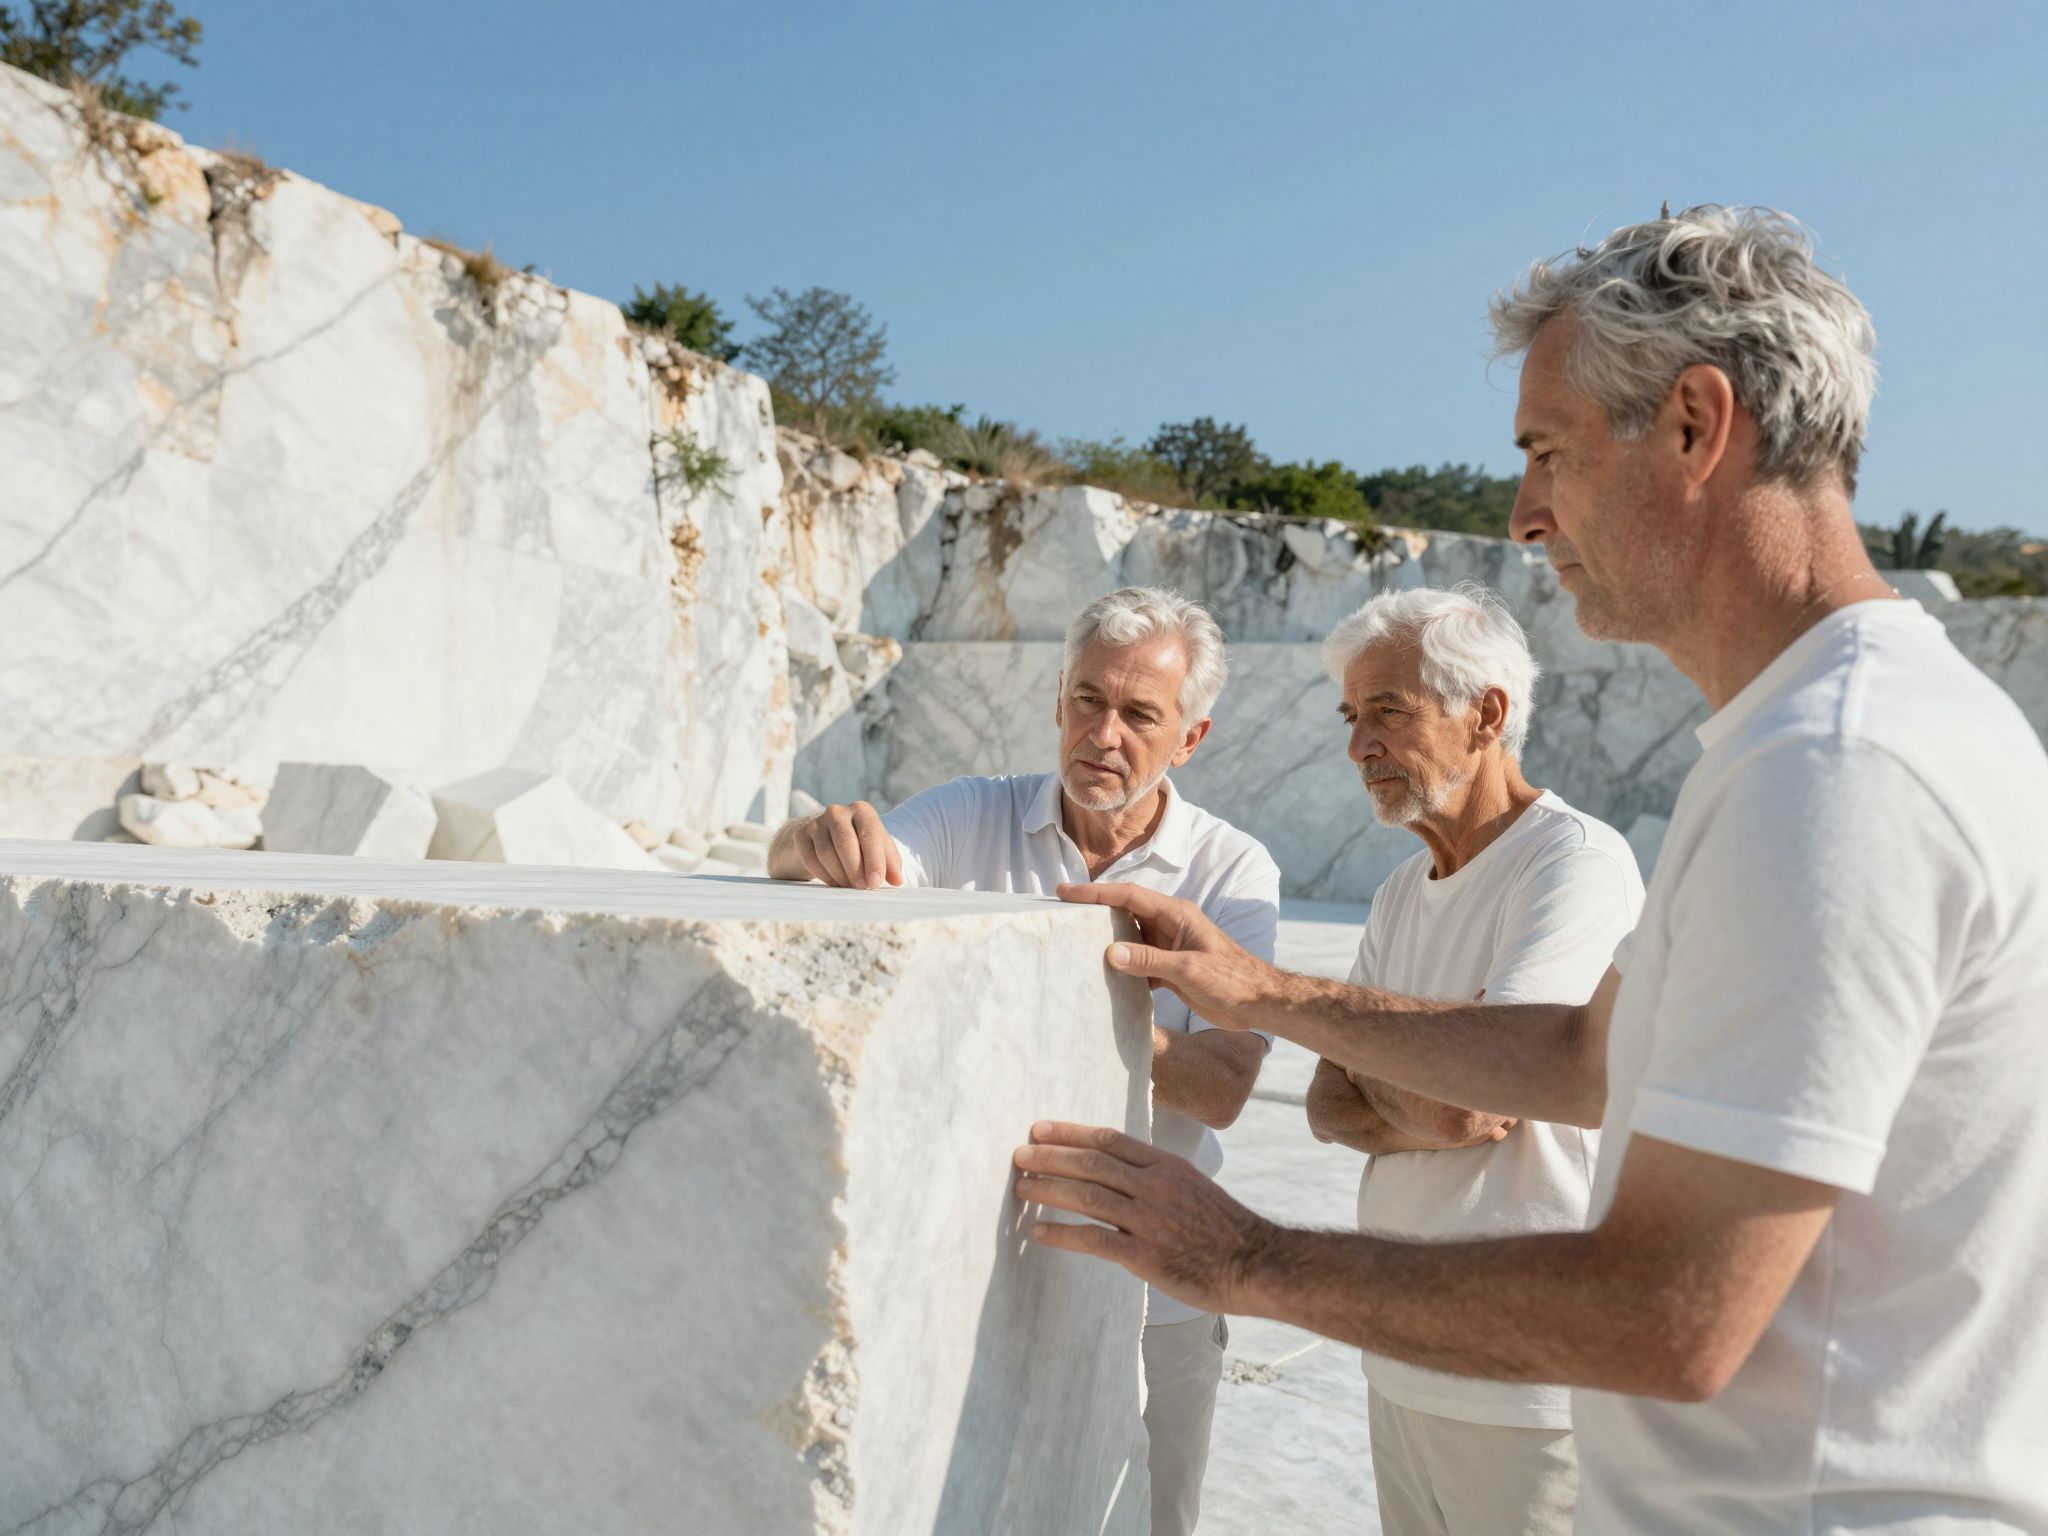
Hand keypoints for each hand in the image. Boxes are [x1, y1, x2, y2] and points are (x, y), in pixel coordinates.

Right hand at [791, 801, 901, 889]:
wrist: (824, 838)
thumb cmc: (859, 844)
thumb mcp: (877, 849)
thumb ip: (890, 863)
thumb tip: (897, 880)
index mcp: (862, 811)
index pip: (870, 835)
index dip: (874, 860)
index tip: (876, 882)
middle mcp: (838, 812)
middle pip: (846, 843)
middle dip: (856, 869)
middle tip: (863, 888)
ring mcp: (817, 822)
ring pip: (827, 853)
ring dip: (840, 875)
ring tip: (850, 887)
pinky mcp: (801, 835)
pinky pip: (812, 860)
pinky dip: (825, 876)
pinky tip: (835, 883)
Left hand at [1012, 1121, 1279, 1315]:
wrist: (1255, 1264)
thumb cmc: (1224, 1228)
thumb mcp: (1193, 1185)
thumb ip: (1156, 1175)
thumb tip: (1117, 1169)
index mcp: (1166, 1165)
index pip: (1109, 1139)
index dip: (1071, 1133)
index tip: (1041, 1129)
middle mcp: (1155, 1186)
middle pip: (1092, 1162)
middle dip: (1050, 1156)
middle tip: (1018, 1155)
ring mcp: (1150, 1220)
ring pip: (1088, 1195)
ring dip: (1049, 1188)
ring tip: (1021, 1186)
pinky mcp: (1145, 1256)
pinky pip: (1094, 1239)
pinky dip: (1062, 1233)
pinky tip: (1039, 1232)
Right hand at [1056, 882, 1272, 1030]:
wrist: (1259, 1003)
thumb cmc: (1233, 979)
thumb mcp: (1189, 969)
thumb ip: (1149, 960)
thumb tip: (1109, 952)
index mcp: (1177, 914)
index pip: (1129, 896)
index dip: (1096, 892)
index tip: (1066, 891)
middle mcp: (1170, 925)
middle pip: (1125, 912)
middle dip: (1095, 911)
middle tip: (1063, 913)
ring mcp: (1170, 947)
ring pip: (1130, 938)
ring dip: (1107, 941)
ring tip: (1075, 944)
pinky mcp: (1171, 969)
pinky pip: (1139, 962)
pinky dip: (1122, 968)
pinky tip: (1104, 977)